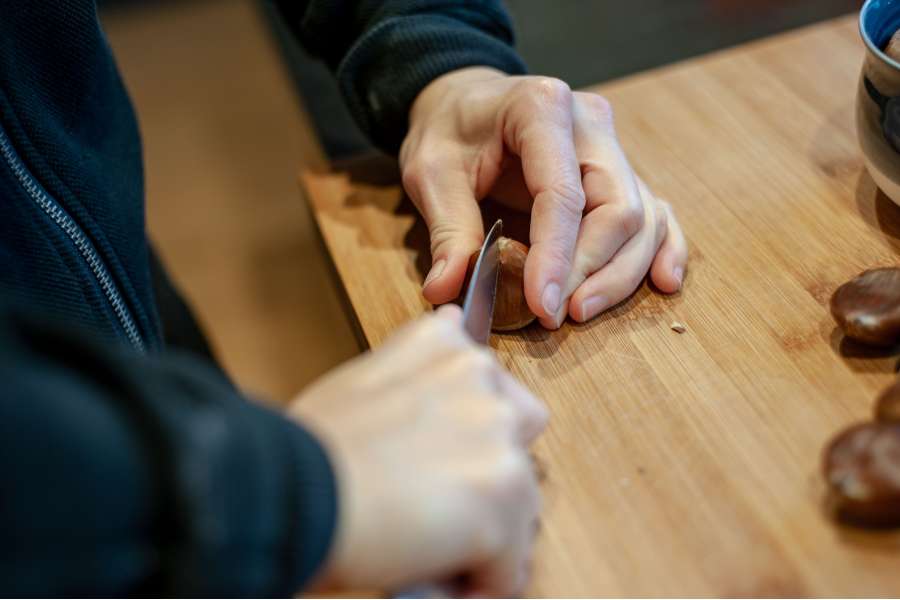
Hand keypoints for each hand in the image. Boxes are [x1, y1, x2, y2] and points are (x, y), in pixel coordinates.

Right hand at [289, 305, 547, 596]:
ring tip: (430, 544)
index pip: (493, 389)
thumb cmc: (312, 446)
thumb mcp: (363, 375)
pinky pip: (512, 563)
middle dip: (489, 473)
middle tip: (439, 502)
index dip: (468, 437)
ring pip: (521, 505)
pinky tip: (438, 575)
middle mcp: (481, 379)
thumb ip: (417, 361)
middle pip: (520, 441)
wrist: (293, 491)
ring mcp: (498, 435)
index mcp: (446, 346)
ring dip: (486, 530)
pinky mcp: (503, 494)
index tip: (440, 463)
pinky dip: (482, 581)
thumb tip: (453, 321)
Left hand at [400, 68, 687, 327]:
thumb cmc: (449, 129)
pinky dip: (660, 249)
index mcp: (542, 108)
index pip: (562, 194)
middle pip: (617, 208)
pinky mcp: (618, 173)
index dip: (557, 256)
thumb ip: (447, 229)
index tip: (544, 304)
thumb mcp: (431, 172)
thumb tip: (447, 289)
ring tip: (581, 311)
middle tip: (556, 314)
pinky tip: (663, 281)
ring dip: (620, 273)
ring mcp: (611, 148)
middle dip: (592, 270)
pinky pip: (654, 212)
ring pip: (641, 217)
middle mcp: (591, 124)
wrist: (465, 102)